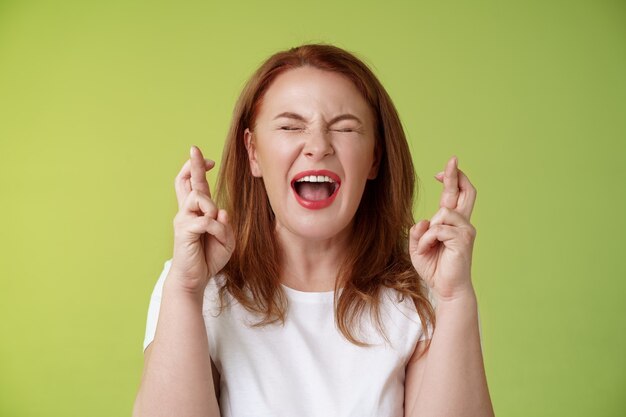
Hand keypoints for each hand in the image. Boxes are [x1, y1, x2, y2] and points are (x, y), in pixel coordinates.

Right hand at [169, 145, 234, 293]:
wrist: (194, 279)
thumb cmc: (208, 258)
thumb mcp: (226, 239)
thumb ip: (225, 224)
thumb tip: (221, 211)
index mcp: (196, 211)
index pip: (192, 184)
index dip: (198, 169)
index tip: (208, 160)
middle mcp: (187, 211)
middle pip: (187, 181)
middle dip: (193, 164)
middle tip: (194, 148)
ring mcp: (183, 219)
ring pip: (200, 198)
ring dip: (213, 209)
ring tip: (216, 228)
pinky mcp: (184, 231)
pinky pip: (206, 221)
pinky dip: (217, 230)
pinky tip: (216, 240)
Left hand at [409, 156, 476, 302]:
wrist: (447, 289)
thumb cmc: (434, 268)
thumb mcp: (417, 247)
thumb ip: (417, 231)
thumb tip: (424, 220)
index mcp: (453, 223)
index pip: (456, 195)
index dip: (451, 180)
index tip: (441, 172)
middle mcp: (463, 223)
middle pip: (467, 192)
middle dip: (457, 175)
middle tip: (453, 159)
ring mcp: (465, 231)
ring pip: (442, 214)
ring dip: (427, 232)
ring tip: (426, 247)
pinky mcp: (463, 240)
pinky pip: (438, 229)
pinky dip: (427, 240)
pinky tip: (428, 251)